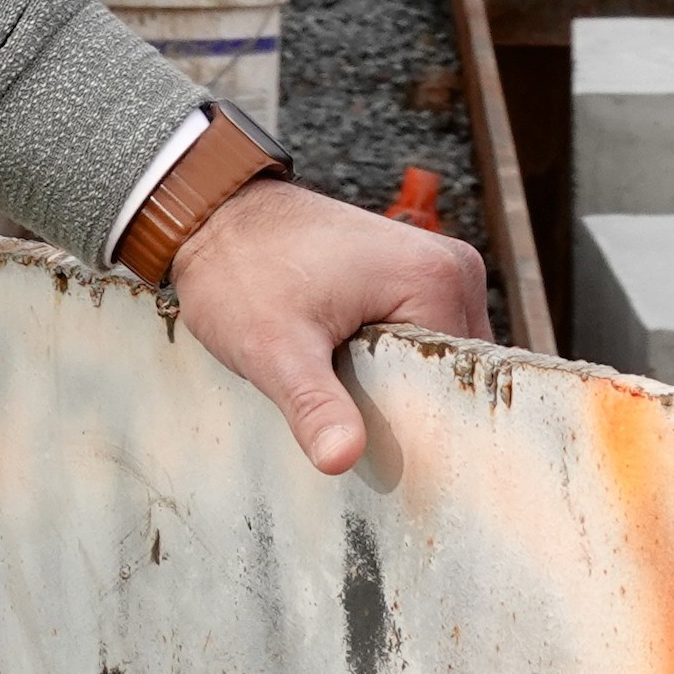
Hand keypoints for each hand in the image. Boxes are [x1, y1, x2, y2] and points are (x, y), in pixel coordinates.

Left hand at [163, 178, 488, 474]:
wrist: (211, 214)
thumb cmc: (239, 270)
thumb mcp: (273, 349)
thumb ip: (313, 405)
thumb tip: (340, 459)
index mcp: (438, 281)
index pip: (462, 384)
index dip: (422, 422)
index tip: (378, 442)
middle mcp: (452, 268)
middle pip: (453, 372)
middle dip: (407, 402)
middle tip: (350, 416)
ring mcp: (434, 266)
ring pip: (434, 359)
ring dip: (395, 382)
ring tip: (343, 387)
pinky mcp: (410, 272)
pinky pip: (418, 337)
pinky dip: (388, 360)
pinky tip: (348, 368)